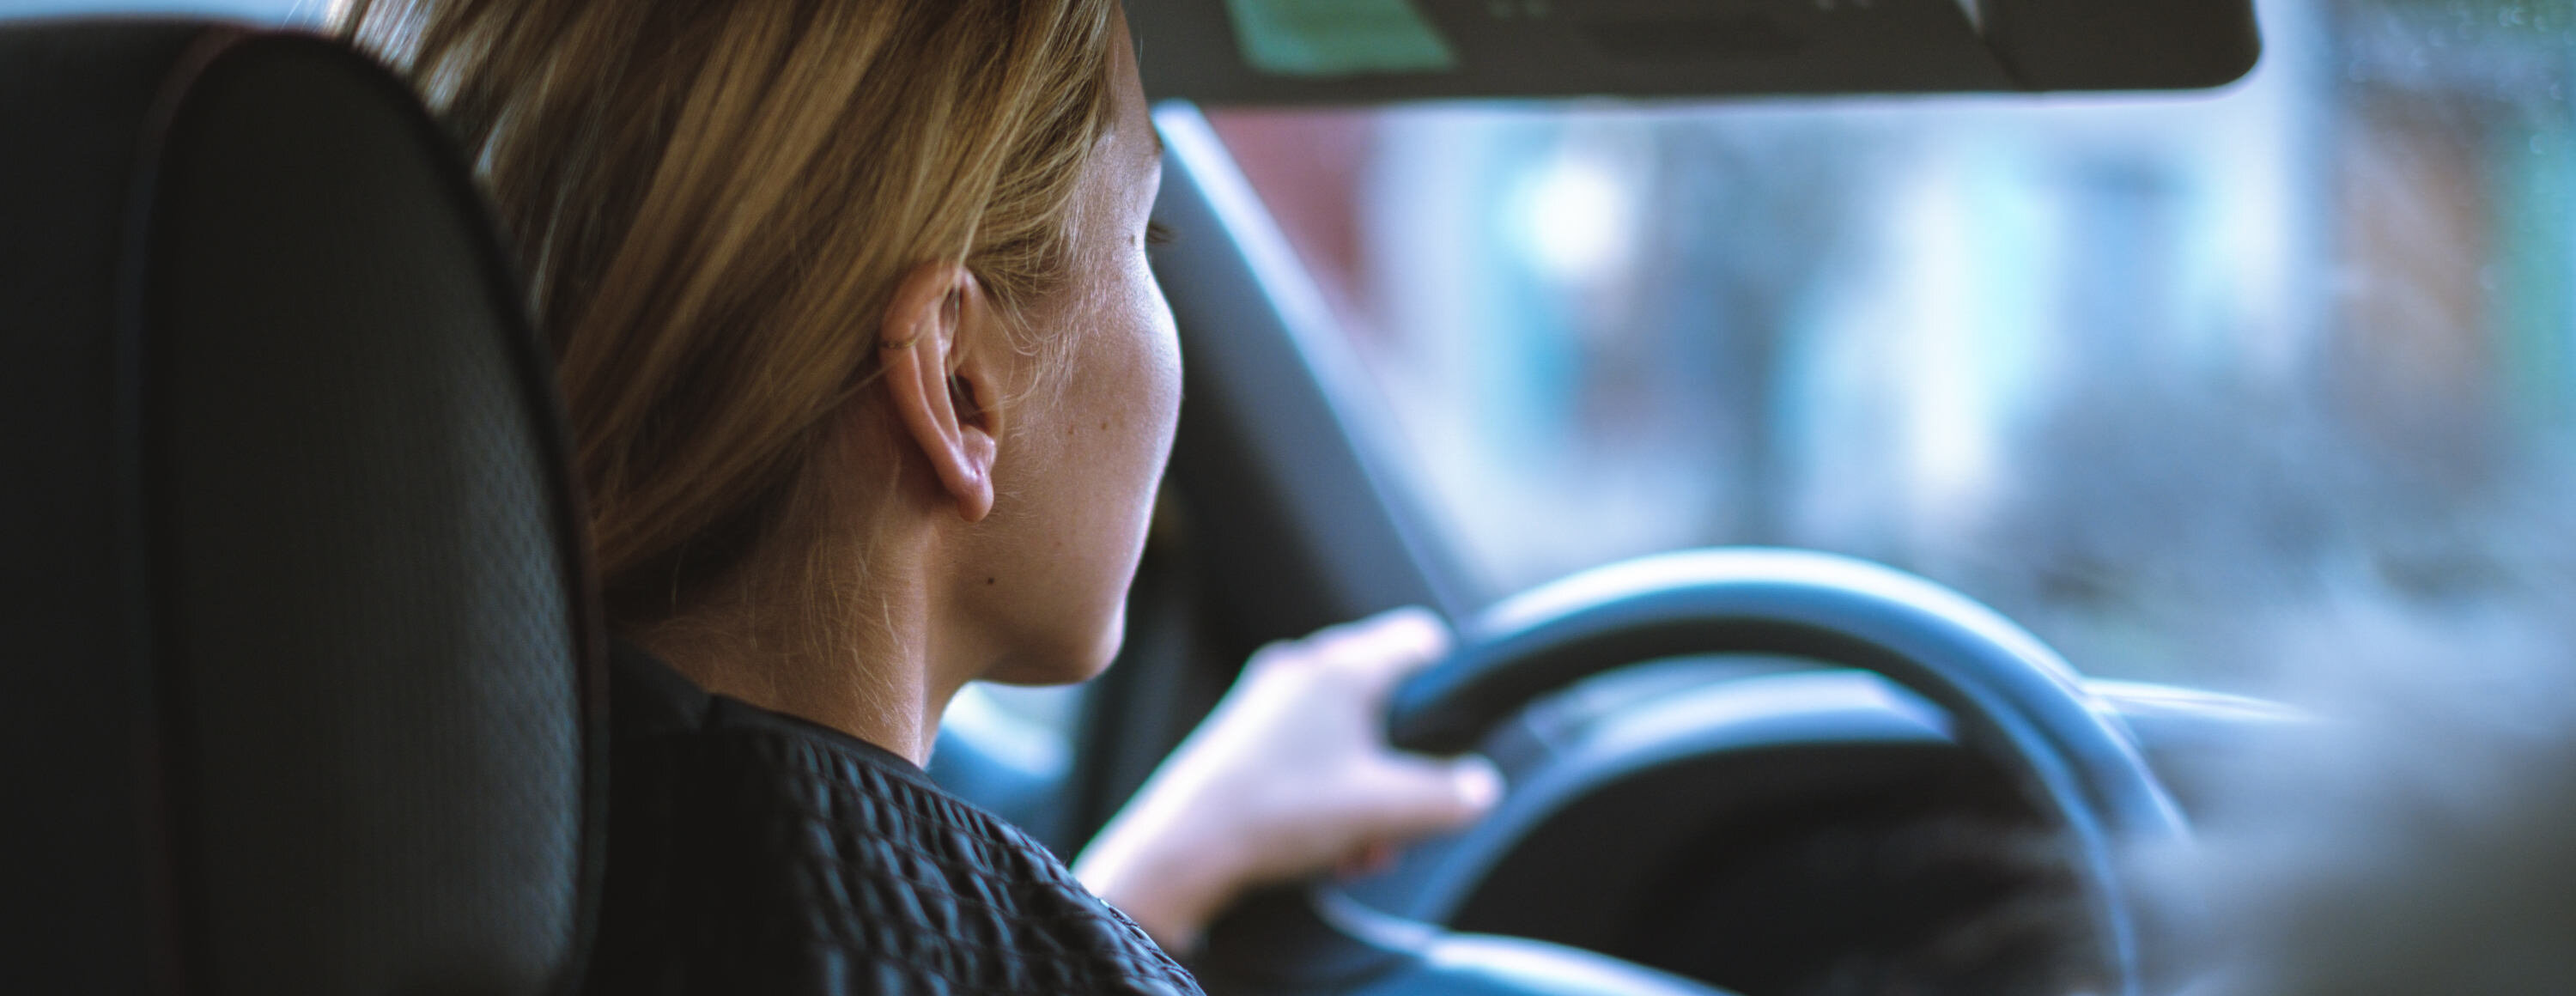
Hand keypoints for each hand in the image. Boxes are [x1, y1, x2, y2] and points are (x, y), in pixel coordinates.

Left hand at [1072, 607, 1505, 953]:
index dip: (1448, 682)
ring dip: (1367, 791)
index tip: (1453, 731)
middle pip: (1385, 700)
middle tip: (1401, 817)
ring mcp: (1267, 700)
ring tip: (1361, 847)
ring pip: (1347, 735)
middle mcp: (1303, 669)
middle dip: (1403, 766)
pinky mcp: (1243, 736)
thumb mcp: (1385, 810)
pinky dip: (1329, 795)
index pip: (1419, 639)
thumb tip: (1480, 788)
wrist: (1183, 848)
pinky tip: (1326, 848)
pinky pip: (1309, 753)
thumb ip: (1449, 796)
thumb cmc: (1278, 813)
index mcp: (1342, 667)